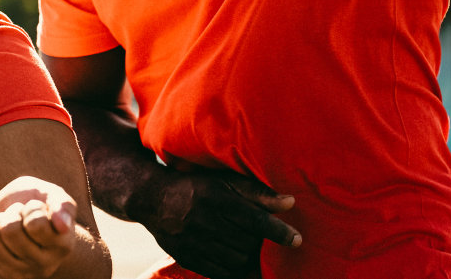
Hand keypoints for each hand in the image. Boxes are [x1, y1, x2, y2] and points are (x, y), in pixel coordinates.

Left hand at [0, 176, 78, 278]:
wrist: (19, 215)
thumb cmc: (38, 202)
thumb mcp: (53, 193)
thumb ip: (62, 204)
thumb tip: (61, 225)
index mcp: (62, 247)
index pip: (36, 224)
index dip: (32, 208)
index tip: (36, 209)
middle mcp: (41, 267)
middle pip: (9, 230)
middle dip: (11, 212)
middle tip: (19, 216)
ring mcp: (15, 273)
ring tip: (6, 223)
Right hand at [132, 166, 299, 278]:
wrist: (153, 198)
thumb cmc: (196, 186)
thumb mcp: (223, 181)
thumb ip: (257, 192)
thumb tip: (290, 203)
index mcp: (213, 196)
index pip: (253, 218)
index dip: (278, 231)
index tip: (297, 240)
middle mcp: (201, 219)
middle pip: (246, 242)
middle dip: (259, 243)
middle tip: (259, 237)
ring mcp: (191, 240)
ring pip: (235, 260)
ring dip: (247, 257)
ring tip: (246, 246)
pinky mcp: (185, 257)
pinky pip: (219, 273)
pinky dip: (233, 270)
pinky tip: (236, 260)